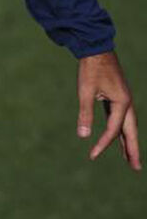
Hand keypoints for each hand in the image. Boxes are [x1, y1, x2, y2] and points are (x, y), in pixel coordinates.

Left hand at [76, 51, 139, 170]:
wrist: (97, 50)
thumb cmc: (91, 70)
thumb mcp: (85, 92)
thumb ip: (85, 114)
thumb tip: (83, 135)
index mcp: (122, 102)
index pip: (113, 129)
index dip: (103, 144)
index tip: (92, 155)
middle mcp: (127, 103)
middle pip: (131, 132)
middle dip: (132, 150)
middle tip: (136, 168)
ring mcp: (125, 101)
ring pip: (128, 127)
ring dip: (128, 142)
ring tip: (130, 159)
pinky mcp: (119, 98)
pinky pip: (122, 120)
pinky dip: (121, 131)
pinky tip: (118, 138)